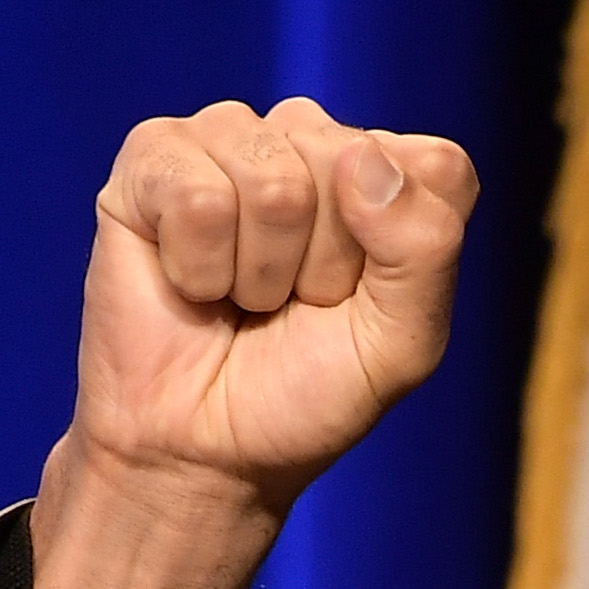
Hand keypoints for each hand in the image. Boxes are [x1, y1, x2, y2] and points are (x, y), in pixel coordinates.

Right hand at [27, 100, 477, 588]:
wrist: (202, 450)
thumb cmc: (304, 394)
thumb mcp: (401, 344)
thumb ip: (426, 248)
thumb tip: (362, 157)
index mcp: (387, 174)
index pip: (435, 169)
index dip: (403, 253)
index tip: (361, 302)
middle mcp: (312, 139)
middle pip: (348, 163)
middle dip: (321, 263)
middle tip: (290, 305)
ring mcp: (230, 138)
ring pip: (272, 179)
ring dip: (257, 270)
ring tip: (240, 297)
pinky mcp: (154, 156)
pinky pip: (195, 195)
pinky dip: (196, 265)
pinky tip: (190, 281)